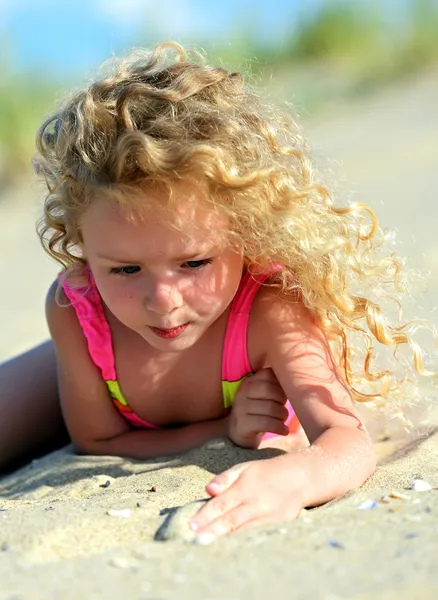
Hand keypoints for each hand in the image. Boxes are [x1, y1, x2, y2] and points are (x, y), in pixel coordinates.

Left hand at [190, 454, 304, 538]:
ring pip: (242, 532)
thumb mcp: (245, 468)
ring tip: (207, 545)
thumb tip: (208, 489)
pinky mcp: (277, 526)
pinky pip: (256, 536)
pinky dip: (242, 542)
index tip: (190, 525)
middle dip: (211, 532)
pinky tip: (230, 548)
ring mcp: (267, 517)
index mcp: (245, 488)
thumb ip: (225, 478)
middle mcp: (256, 503)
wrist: (301, 477)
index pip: (221, 504)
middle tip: (195, 540)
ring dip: (224, 540)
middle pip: (230, 521)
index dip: (205, 515)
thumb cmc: (267, 472)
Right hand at [228, 368, 288, 447]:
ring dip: (282, 415)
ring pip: (270, 408)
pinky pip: (267, 423)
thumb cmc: (257, 411)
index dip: (281, 384)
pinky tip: (284, 430)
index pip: (268, 374)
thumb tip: (298, 382)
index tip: (284, 393)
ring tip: (282, 419)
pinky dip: (279, 427)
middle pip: (270, 390)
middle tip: (283, 407)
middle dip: (282, 399)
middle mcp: (243, 393)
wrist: (238, 432)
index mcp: (249, 382)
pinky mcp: (243, 424)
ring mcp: (241, 408)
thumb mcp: (262, 395)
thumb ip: (275, 386)